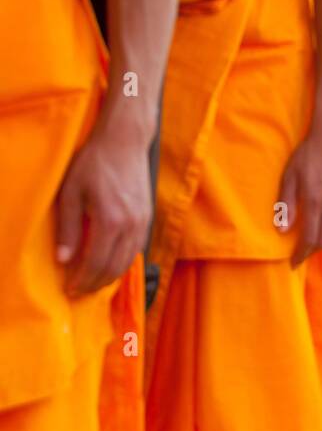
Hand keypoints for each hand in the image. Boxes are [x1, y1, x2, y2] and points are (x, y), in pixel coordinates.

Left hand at [56, 125, 150, 296]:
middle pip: (114, 268)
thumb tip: (63, 259)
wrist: (125, 141)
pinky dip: (122, 261)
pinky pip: (136, 249)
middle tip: (80, 289)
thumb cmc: (94, 162)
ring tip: (93, 280)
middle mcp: (131, 225)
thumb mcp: (71, 192)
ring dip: (110, 275)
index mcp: (110, 221)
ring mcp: (143, 222)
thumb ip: (68, 228)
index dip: (82, 280)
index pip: (96, 263)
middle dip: (95, 283)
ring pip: (128, 261)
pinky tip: (110, 262)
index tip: (70, 288)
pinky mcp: (148, 217)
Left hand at [278, 128, 321, 265]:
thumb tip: (282, 230)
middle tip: (301, 254)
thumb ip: (286, 205)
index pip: (309, 238)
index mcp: (315, 201)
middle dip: (312, 251)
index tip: (293, 263)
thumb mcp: (290, 177)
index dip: (301, 254)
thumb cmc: (308, 155)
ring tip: (314, 241)